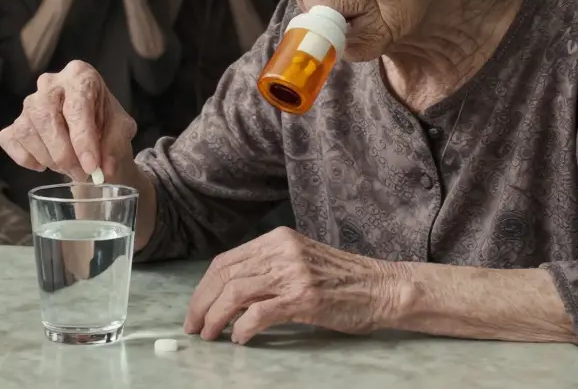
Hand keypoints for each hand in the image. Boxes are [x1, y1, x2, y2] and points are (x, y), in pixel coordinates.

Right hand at [0, 60, 137, 182]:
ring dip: (48, 158)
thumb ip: (114, 145)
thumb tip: (104, 169)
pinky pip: (9, 139)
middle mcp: (50, 83)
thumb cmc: (106, 121)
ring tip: (69, 169)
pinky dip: (24, 158)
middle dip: (63, 154)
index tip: (92, 167)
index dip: (83, 140)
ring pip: (27, 130)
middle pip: (46, 117)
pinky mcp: (15, 121)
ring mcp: (29, 101)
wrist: (93, 126)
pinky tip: (43, 165)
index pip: (77, 107)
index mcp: (80, 75)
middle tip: (81, 174)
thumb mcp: (120, 129)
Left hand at [185, 227, 389, 343]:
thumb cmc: (343, 280)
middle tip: (194, 327)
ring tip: (210, 335)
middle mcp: (282, 251)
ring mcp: (294, 273)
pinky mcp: (305, 298)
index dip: (203, 287)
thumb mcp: (300, 261)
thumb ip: (269, 268)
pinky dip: (243, 327)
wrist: (383, 288)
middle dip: (202, 304)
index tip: (195, 309)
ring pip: (236, 293)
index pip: (226, 261)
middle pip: (224, 276)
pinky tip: (239, 338)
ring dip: (215, 318)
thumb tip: (231, 292)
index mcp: (278, 240)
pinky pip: (260, 312)